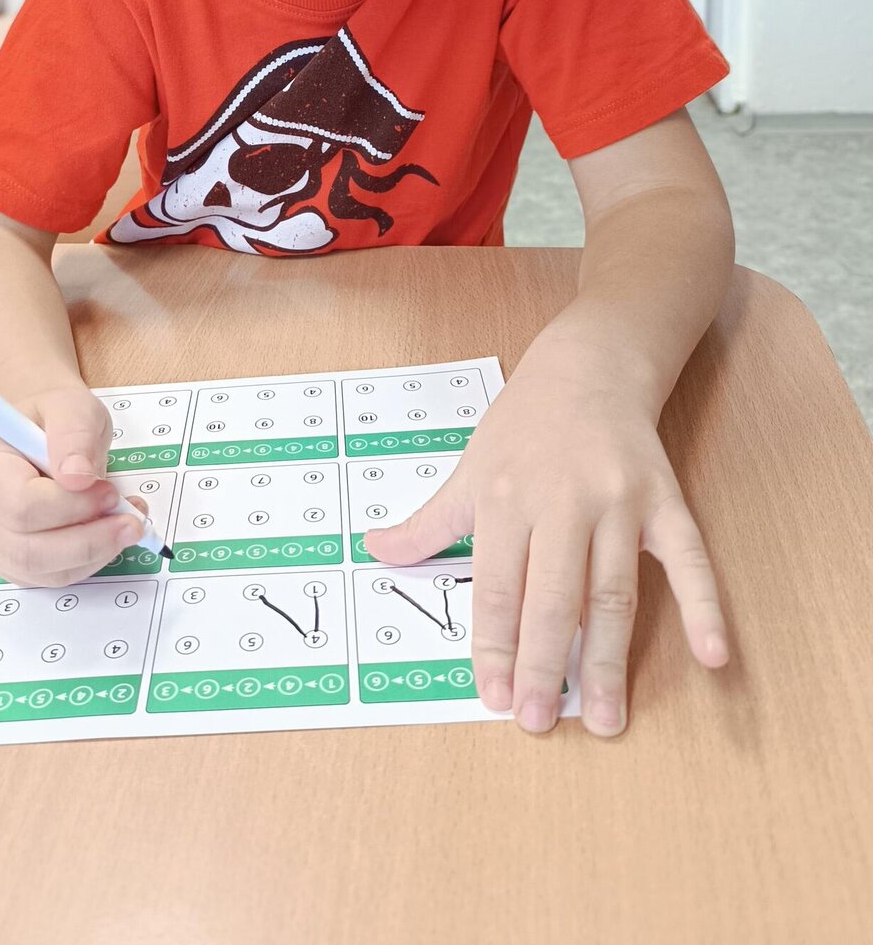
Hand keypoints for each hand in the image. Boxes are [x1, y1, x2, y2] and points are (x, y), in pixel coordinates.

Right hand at [0, 383, 144, 586]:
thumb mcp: (72, 405)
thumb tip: (77, 476)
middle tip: (130, 521)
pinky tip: (105, 534)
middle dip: (88, 540)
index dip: (71, 507)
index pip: (20, 505)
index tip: (110, 493)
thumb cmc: (53, 418)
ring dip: (92, 554)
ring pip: (38, 570)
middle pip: (25, 549)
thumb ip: (74, 433)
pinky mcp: (6, 560)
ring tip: (124, 525)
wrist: (43, 432)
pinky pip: (46, 578)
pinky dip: (85, 563)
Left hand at [364, 350, 728, 736]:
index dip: (495, 646)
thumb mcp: (470, 466)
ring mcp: (618, 502)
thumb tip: (376, 554)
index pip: (497, 587)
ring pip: (613, 592)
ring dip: (607, 659)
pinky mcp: (665, 500)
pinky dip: (703, 606)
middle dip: (544, 665)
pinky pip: (688, 559)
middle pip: (554, 597)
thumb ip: (430, 522)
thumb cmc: (524, 423)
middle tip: (540, 722)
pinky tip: (712, 655)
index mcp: (507, 498)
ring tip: (604, 717)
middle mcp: (562, 502)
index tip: (493, 699)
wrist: (589, 365)